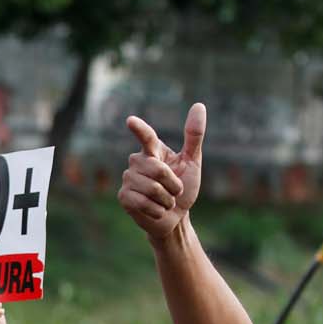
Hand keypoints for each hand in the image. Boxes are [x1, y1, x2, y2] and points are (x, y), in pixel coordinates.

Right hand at [118, 104, 206, 242]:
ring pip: (152, 188)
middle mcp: (137, 162)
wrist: (175, 218)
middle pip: (158, 170)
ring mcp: (128, 179)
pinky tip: (156, 211)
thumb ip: (194, 137)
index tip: (130, 121)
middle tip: (174, 192)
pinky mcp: (124, 196)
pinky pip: (142, 202)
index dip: (139, 129)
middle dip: (173, 185)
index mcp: (153, 151)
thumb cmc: (183, 189)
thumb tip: (199, 105)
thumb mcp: (192, 162)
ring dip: (166, 200)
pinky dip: (157, 210)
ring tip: (165, 202)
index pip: (147, 137)